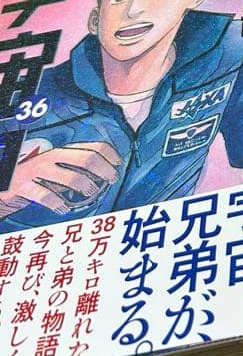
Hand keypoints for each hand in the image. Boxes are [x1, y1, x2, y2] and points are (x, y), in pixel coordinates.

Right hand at [0, 141, 121, 216]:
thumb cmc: (35, 177)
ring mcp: (37, 171)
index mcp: (62, 152)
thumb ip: (75, 169)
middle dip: (103, 170)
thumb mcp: (56, 168)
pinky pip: (46, 195)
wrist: (2, 181)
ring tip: (90, 193)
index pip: (92, 146)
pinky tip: (63, 209)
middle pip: (86, 159)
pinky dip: (58, 203)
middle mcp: (51, 158)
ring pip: (70, 177)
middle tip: (111, 180)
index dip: (109, 154)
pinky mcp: (24, 186)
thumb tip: (104, 175)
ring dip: (85, 186)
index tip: (118, 164)